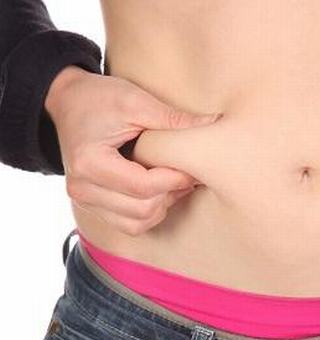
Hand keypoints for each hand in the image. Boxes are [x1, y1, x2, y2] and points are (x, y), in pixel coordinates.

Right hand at [45, 65, 221, 235]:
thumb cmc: (100, 98)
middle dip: (171, 193)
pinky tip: (159, 190)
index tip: (193, 167)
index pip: (143, 187)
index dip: (175, 179)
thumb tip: (215, 124)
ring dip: (163, 206)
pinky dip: (149, 213)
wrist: (68, 102)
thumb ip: (174, 119)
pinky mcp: (93, 206)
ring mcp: (85, 201)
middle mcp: (82, 188)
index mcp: (90, 163)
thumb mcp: (137, 101)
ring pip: (138, 223)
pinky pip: (129, 225)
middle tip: (187, 173)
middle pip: (143, 209)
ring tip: (173, 181)